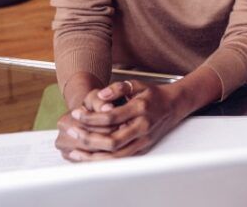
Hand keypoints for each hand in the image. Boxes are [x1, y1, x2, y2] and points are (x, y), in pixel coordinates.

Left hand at [57, 80, 188, 160]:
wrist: (175, 105)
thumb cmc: (154, 95)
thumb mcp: (138, 85)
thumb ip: (119, 88)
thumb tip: (101, 95)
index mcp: (141, 110)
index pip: (111, 117)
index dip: (90, 117)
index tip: (76, 113)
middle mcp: (143, 128)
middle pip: (112, 141)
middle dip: (88, 138)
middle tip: (71, 131)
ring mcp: (144, 141)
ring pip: (115, 156)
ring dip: (92, 156)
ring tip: (74, 152)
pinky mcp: (143, 149)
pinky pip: (120, 160)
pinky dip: (103, 161)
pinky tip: (88, 158)